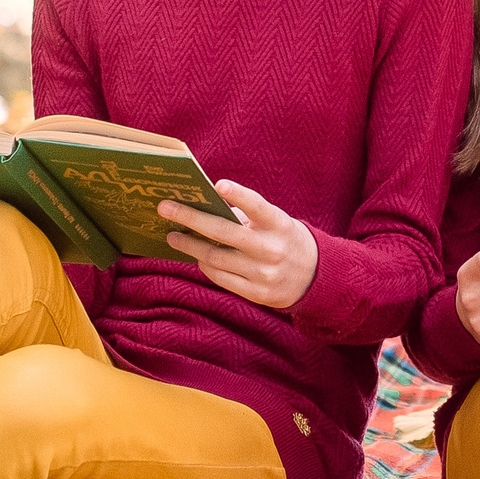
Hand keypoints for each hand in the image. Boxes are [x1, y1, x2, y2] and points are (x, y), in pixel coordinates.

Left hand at [159, 180, 317, 309]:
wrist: (314, 277)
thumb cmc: (284, 239)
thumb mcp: (275, 223)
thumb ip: (245, 216)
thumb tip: (203, 208)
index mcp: (279, 225)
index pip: (258, 207)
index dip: (239, 196)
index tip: (217, 185)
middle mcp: (271, 250)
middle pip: (224, 234)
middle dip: (190, 219)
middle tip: (165, 208)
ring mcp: (263, 274)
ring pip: (215, 258)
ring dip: (190, 245)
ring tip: (173, 235)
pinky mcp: (256, 293)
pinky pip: (220, 278)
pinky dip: (204, 264)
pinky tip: (195, 255)